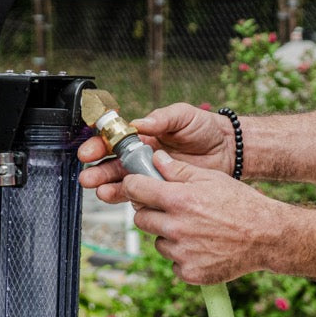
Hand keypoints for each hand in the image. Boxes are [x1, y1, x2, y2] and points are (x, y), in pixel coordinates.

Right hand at [78, 102, 233, 203]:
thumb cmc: (205, 128)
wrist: (227, 150)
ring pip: (122, 182)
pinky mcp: (161, 189)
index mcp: (143, 135)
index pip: (114, 139)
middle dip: (97, 170)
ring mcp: (150, 174)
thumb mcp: (184, 116)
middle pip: (112, 163)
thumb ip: (162, 118)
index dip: (98, 145)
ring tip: (101, 192)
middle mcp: (141, 155)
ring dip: (108, 187)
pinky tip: (124, 200)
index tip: (89, 152)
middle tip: (88, 177)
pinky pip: (141, 195)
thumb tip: (140, 123)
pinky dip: (129, 199)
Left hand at [125, 150, 281, 284]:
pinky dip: (183, 257)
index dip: (134, 185)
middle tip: (171, 210)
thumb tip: (155, 158)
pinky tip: (203, 247)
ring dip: (169, 236)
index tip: (138, 187)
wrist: (266, 237)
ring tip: (195, 230)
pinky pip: (173, 263)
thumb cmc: (241, 203)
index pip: (135, 189)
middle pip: (140, 218)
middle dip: (151, 212)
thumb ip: (179, 170)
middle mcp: (176, 227)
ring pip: (158, 241)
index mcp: (179, 199)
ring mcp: (182, 252)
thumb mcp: (211, 178)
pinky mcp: (189, 272)